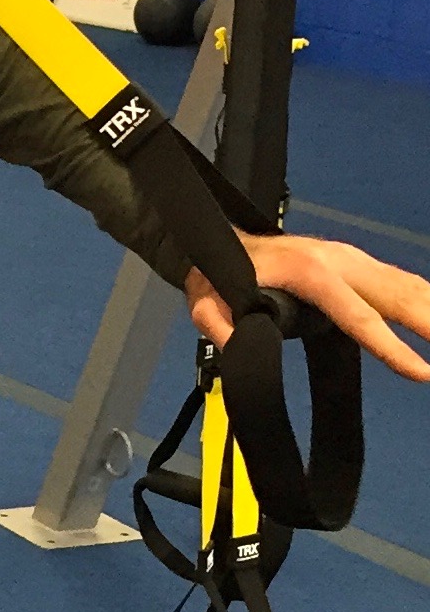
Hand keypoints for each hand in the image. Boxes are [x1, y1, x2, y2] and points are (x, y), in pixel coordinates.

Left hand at [186, 231, 429, 383]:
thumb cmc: (215, 272)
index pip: (358, 315)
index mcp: (308, 272)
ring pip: (408, 285)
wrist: (218, 238)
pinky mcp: (358, 261)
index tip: (423, 373)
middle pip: (398, 297)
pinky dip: (427, 299)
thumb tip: (242, 349)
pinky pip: (403, 280)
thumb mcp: (204, 302)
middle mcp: (339, 260)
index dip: (391, 347)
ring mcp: (352, 257)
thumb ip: (221, 326)